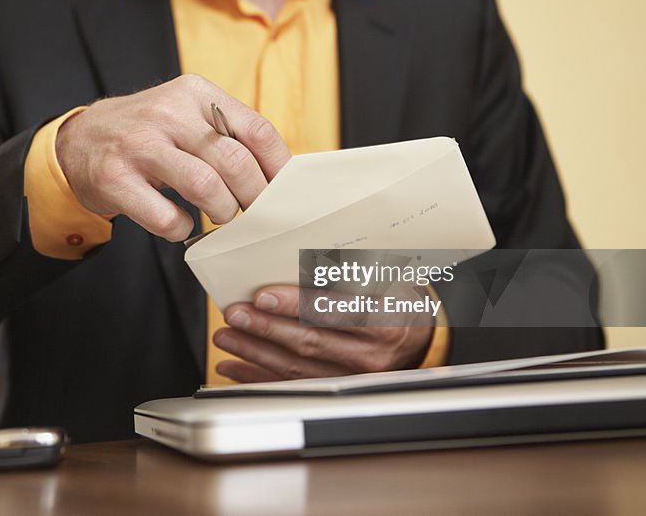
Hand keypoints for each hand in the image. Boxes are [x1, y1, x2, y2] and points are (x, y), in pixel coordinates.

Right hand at [55, 74, 290, 240]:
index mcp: (194, 92)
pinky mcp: (115, 179)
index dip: (277, 168)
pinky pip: (167, 218)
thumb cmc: (148, 133)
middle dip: (254, 197)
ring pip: (206, 188)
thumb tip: (280, 175)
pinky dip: (182, 229)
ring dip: (222, 212)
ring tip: (218, 215)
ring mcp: (138, 145)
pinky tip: (179, 223)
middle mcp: (167, 112)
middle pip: (236, 162)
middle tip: (252, 211)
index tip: (283, 192)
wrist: (77, 140)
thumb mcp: (186, 113)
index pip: (256, 130)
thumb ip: (228, 133)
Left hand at [213, 285, 433, 381]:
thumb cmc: (396, 302)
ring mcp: (352, 377)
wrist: (419, 341)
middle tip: (235, 313)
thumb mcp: (387, 280)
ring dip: (255, 351)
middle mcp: (370, 354)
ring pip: (295, 367)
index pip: (336, 311)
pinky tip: (234, 365)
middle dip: (266, 328)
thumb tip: (300, 254)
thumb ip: (351, 271)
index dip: (297, 305)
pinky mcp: (336, 390)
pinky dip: (258, 376)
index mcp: (384, 320)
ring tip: (226, 336)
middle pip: (310, 342)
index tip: (263, 295)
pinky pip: (291, 386)